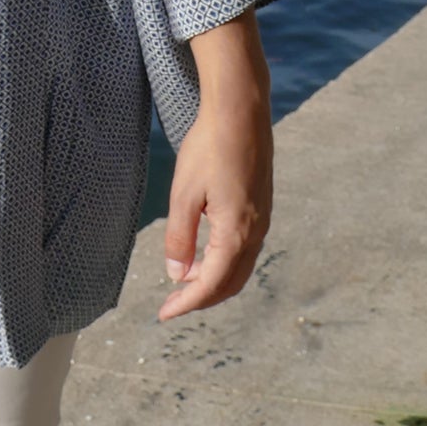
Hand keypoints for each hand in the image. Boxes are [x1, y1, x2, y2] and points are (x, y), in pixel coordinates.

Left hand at [160, 12, 273, 322]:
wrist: (242, 111)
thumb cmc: (209, 148)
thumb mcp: (184, 194)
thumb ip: (180, 238)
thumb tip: (177, 274)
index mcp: (236, 232)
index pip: (211, 284)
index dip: (187, 303)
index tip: (164, 314)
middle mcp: (255, 231)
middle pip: (231, 283)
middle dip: (202, 297)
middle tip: (172, 303)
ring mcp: (262, 218)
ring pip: (241, 267)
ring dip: (214, 281)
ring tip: (185, 281)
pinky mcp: (262, 206)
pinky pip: (246, 248)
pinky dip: (225, 263)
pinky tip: (205, 253)